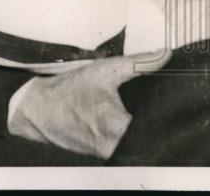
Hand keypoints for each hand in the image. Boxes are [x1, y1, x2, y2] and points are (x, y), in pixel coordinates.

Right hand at [8, 49, 170, 158]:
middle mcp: (116, 146)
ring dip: (139, 126)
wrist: (35, 110)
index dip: (169, 113)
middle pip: (148, 134)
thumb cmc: (67, 90)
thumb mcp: (102, 71)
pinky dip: (124, 132)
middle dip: (153, 118)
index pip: (158, 126)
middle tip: (152, 101)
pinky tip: (116, 118)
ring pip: (136, 141)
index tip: (175, 101)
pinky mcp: (101, 154)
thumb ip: (138, 63)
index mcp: (119, 127)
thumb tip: (165, 54)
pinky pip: (122, 145)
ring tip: (130, 108)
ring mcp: (108, 153)